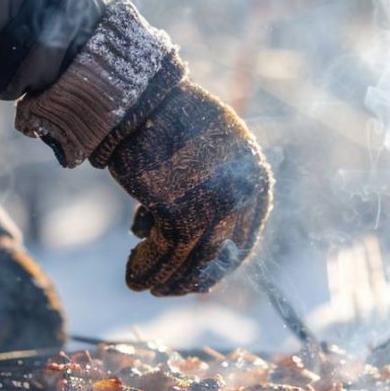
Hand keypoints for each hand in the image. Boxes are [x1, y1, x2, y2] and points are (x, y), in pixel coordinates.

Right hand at [104, 81, 272, 295]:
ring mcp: (213, 206)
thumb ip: (210, 197)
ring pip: (192, 260)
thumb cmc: (170, 123)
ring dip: (165, 279)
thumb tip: (199, 251)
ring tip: (143, 285)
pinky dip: (147, 269)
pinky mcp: (179, 213)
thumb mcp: (207, 156)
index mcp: (256, 180)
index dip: (218, 263)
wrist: (141, 101)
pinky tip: (133, 276)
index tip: (197, 275)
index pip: (244, 238)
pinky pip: (165, 254)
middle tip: (167, 289)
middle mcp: (242, 196)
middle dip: (191, 277)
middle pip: (220, 254)